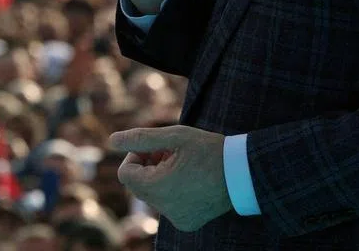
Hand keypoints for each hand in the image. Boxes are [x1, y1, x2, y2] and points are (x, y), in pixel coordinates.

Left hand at [109, 125, 233, 232]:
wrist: (245, 173)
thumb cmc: (209, 150)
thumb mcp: (174, 136)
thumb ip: (141, 138)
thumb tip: (112, 139)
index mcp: (159, 189)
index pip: (127, 174)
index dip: (136, 156)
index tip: (156, 148)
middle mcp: (166, 209)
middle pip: (138, 185)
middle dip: (148, 166)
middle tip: (171, 153)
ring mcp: (177, 218)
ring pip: (152, 195)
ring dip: (160, 177)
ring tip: (184, 164)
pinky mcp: (188, 222)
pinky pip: (167, 205)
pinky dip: (172, 191)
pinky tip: (191, 179)